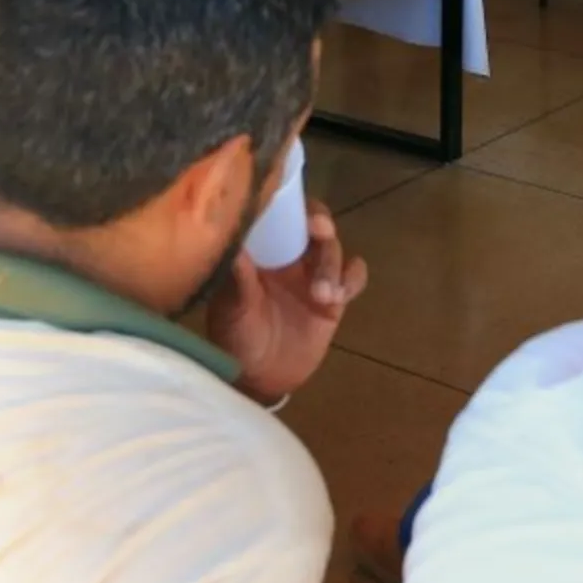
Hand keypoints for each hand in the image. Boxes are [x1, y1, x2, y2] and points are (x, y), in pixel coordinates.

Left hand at [207, 199, 368, 402]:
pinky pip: (352, 277)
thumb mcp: (230, 308)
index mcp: (260, 249)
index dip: (289, 204)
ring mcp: (312, 275)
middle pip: (313, 224)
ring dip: (332, 266)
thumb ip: (237, 277)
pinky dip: (351, 279)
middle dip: (320, 223)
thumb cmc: (236, 338)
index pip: (278, 213)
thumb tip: (233, 243)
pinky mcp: (334, 299)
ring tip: (323, 296)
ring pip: (333, 251)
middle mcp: (287, 255)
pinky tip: (339, 296)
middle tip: (321, 231)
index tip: (293, 206)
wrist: (259, 379)